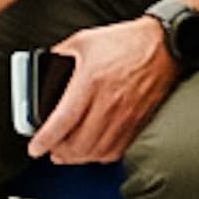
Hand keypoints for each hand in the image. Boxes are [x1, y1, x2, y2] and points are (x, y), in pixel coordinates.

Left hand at [29, 19, 178, 166]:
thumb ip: (59, 54)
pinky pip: (117, 150)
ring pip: (98, 152)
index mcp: (90, 82)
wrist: (164, 46)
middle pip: (79, 144)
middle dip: (60, 153)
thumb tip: (43, 68)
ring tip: (68, 154)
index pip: (63, 121)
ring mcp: (126, 116)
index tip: (35, 148)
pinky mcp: (139, 123)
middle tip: (50, 151)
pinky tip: (93, 151)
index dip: (46, 139)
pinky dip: (101, 156)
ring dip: (79, 158)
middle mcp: (109, 103)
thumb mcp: (84, 40)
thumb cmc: (125, 41)